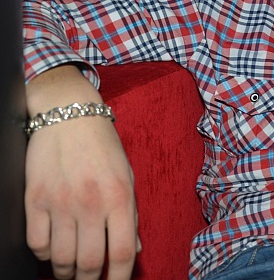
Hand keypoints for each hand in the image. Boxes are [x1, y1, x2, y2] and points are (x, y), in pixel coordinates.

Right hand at [25, 66, 138, 279]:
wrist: (69, 115)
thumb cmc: (103, 147)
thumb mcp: (127, 177)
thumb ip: (131, 214)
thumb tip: (134, 250)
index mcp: (119, 197)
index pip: (123, 252)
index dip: (119, 278)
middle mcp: (90, 203)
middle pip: (90, 263)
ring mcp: (60, 203)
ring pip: (61, 259)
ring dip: (66, 272)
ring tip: (71, 270)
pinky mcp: (34, 200)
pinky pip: (36, 244)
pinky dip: (44, 254)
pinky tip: (52, 249)